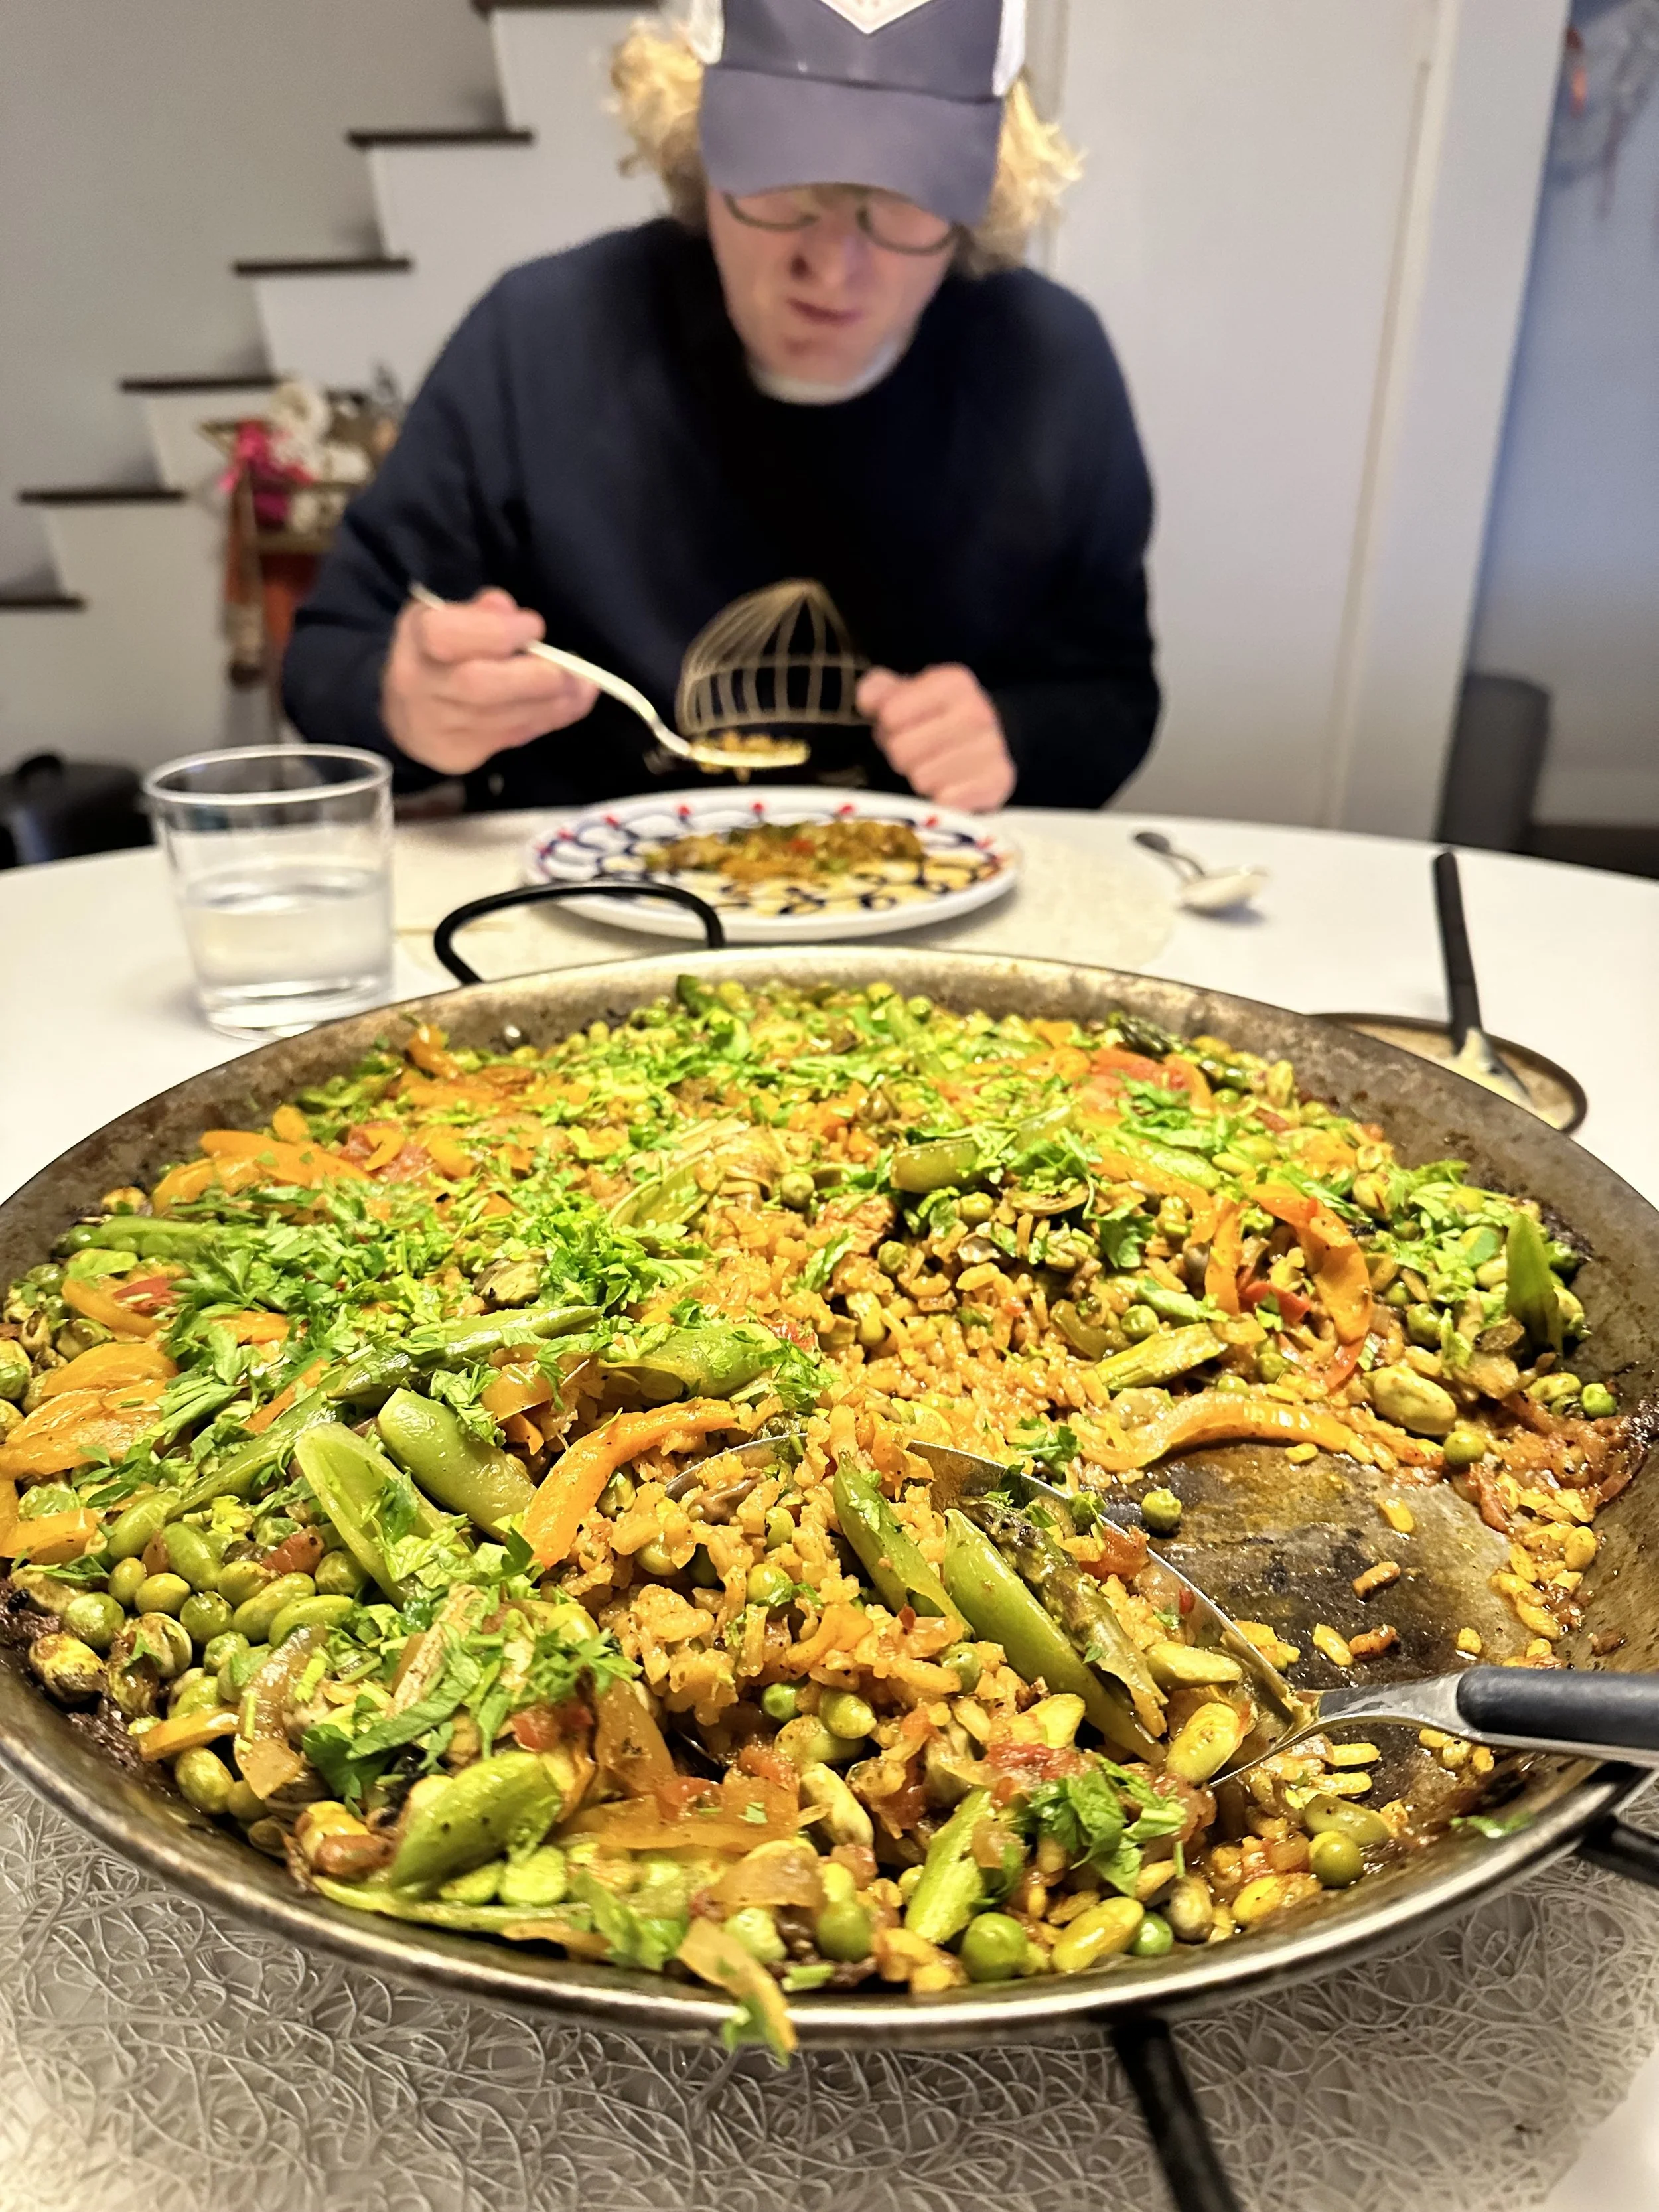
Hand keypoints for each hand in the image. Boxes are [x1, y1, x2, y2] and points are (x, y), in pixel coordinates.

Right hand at [381, 586, 598, 775]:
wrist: (407, 714)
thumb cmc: (437, 653)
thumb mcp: (446, 617)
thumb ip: (477, 611)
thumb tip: (506, 608)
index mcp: (415, 639)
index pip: (446, 636)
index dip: (497, 632)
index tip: (534, 627)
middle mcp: (421, 686)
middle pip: (477, 686)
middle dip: (534, 676)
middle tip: (571, 668)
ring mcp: (439, 726)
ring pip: (502, 719)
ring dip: (553, 702)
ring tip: (583, 685)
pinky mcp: (461, 754)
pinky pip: (514, 737)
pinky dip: (550, 718)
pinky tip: (574, 701)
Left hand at [856, 664, 1015, 811]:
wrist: (995, 737)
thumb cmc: (937, 717)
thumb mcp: (905, 693)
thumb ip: (877, 690)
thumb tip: (867, 700)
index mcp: (953, 683)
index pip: (890, 714)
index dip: (886, 726)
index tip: (897, 727)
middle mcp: (977, 712)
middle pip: (902, 750)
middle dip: (900, 755)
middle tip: (913, 752)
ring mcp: (992, 748)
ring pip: (922, 780)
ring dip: (919, 779)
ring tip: (931, 767)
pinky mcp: (998, 782)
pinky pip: (947, 802)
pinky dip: (940, 800)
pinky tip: (949, 786)